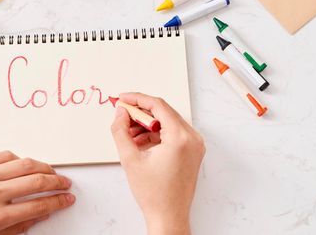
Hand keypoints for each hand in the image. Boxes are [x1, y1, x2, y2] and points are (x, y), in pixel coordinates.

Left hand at [0, 151, 74, 234]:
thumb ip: (17, 225)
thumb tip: (41, 213)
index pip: (38, 205)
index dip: (58, 201)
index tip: (68, 198)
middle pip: (37, 181)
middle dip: (57, 182)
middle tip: (66, 183)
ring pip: (26, 163)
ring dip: (44, 167)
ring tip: (51, 171)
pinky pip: (6, 155)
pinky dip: (20, 159)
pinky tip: (25, 164)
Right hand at [111, 93, 204, 234]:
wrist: (168, 217)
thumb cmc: (154, 194)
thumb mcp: (130, 159)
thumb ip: (121, 130)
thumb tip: (120, 112)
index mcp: (181, 138)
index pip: (158, 106)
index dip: (137, 99)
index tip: (122, 99)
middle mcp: (192, 138)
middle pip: (164, 112)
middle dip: (140, 112)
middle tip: (122, 115)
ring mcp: (195, 145)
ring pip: (167, 122)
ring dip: (147, 124)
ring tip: (128, 134)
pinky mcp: (192, 152)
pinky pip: (172, 133)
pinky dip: (156, 134)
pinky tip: (139, 142)